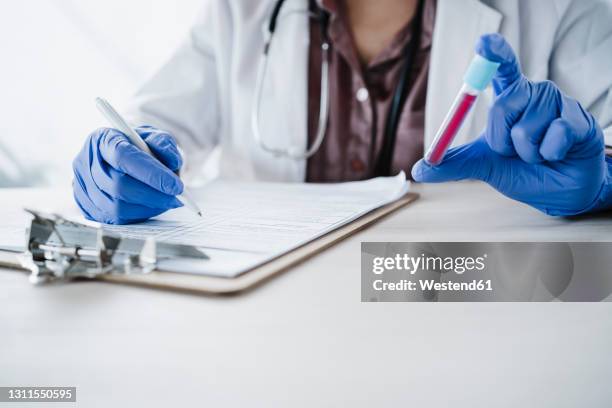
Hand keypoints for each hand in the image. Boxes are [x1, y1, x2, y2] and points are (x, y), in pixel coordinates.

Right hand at [72, 126, 183, 223]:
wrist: (124, 160)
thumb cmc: (139, 147)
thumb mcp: (153, 137)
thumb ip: (164, 143)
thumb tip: (173, 162)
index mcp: (102, 139)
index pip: (123, 156)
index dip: (151, 173)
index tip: (176, 185)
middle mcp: (86, 163)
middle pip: (118, 185)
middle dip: (153, 194)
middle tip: (177, 197)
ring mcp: (84, 188)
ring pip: (117, 206)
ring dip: (149, 207)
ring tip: (168, 200)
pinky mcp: (89, 208)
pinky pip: (117, 219)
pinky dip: (141, 214)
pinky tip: (154, 206)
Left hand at [412, 34, 611, 215]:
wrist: (558, 188)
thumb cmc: (521, 169)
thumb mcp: (483, 165)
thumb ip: (452, 164)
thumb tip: (419, 169)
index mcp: (509, 96)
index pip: (500, 67)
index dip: (494, 53)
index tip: (484, 44)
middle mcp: (532, 93)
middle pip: (501, 108)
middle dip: (502, 142)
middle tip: (516, 151)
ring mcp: (557, 104)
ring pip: (525, 131)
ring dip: (528, 153)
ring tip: (540, 153)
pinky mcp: (578, 119)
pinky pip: (553, 138)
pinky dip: (550, 155)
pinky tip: (558, 152)